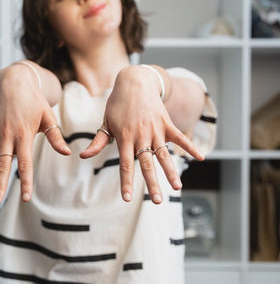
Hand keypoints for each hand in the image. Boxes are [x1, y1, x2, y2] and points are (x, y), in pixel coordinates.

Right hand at [0, 65, 70, 204]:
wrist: (14, 80)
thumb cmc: (34, 100)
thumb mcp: (48, 117)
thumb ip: (56, 137)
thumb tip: (68, 153)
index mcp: (24, 136)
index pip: (25, 164)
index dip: (26, 181)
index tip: (26, 198)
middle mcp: (7, 136)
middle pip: (3, 165)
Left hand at [80, 66, 203, 203]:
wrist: (135, 83)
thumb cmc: (117, 105)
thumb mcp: (105, 123)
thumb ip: (98, 142)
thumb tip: (82, 157)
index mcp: (125, 138)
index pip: (126, 165)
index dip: (126, 182)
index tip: (127, 198)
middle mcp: (141, 136)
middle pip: (147, 164)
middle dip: (152, 184)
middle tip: (157, 201)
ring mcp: (156, 130)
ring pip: (164, 154)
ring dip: (171, 172)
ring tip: (178, 188)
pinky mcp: (166, 123)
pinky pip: (180, 137)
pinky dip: (190, 146)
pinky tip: (201, 157)